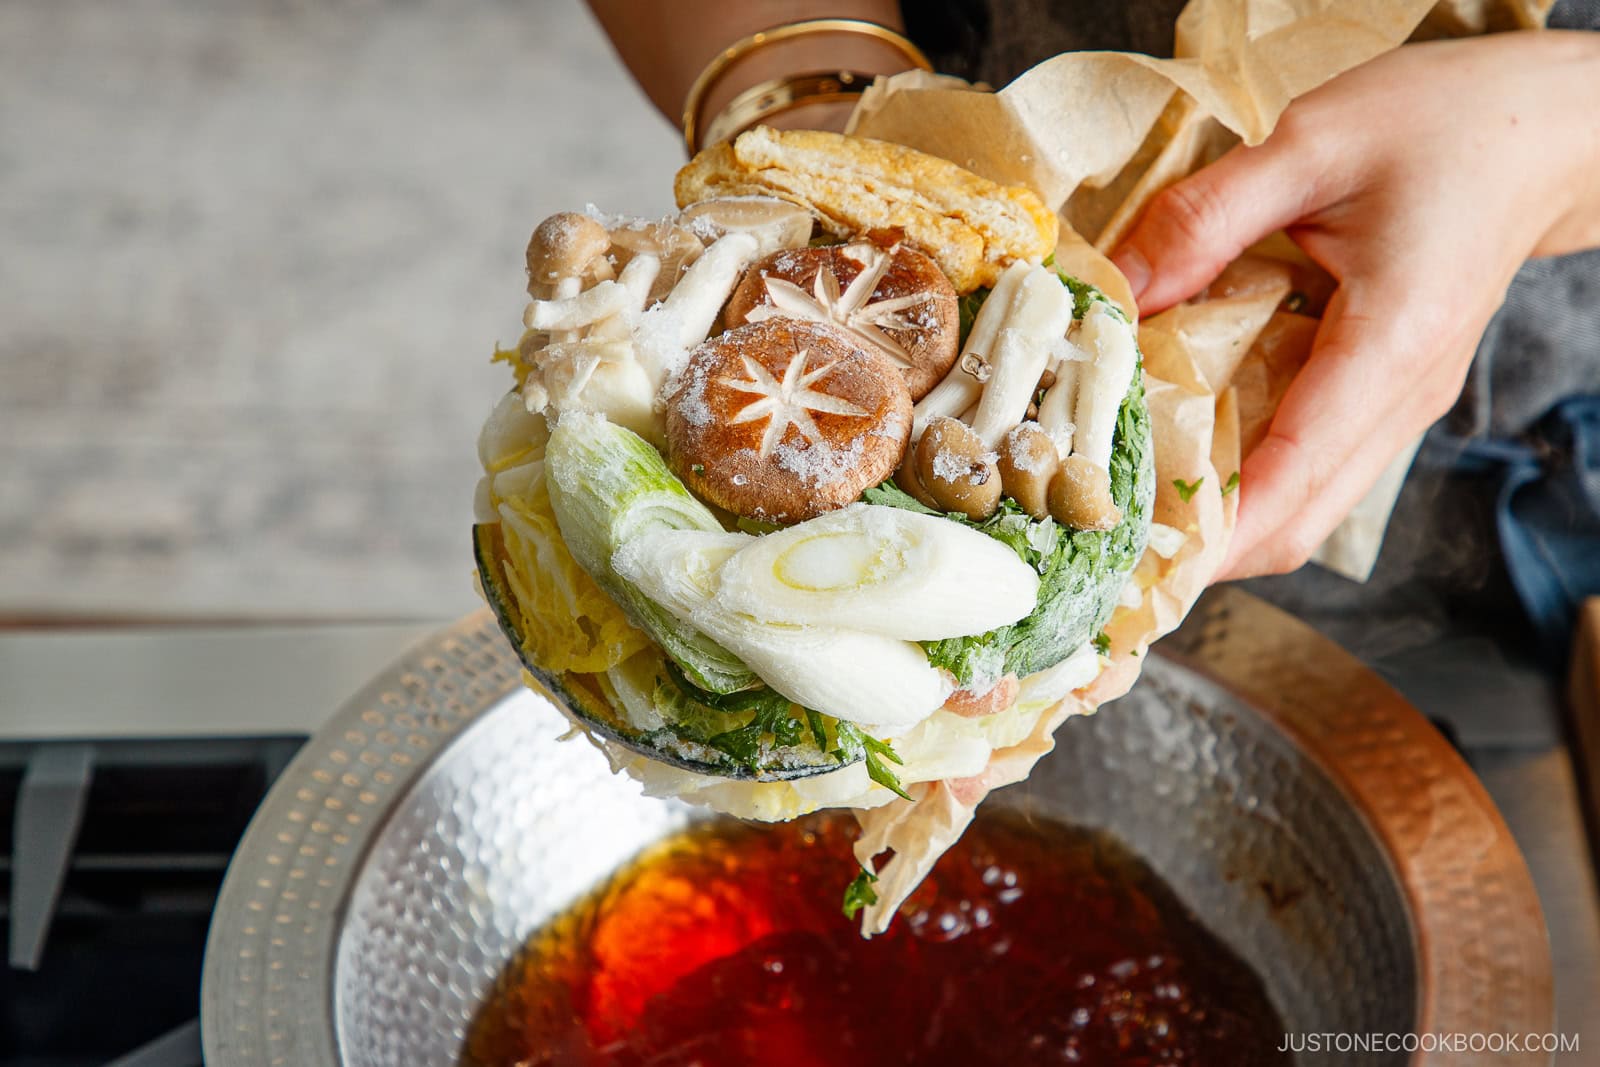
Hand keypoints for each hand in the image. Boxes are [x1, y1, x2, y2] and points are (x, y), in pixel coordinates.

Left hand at [1111, 31, 1599, 579]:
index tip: (1134, 554)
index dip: (1211, 530)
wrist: (1544, 129)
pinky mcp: (1384, 397)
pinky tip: (1181, 448)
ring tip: (1127, 501)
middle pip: (1296, 522)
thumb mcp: (1312, 142)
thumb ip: (1206, 218)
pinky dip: (1246, 477)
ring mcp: (1398, 406)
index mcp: (1391, 345)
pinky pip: (1310, 466)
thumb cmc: (1447, 124)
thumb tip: (1117, 293)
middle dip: (1203, 545)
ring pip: (1304, 506)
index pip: (1291, 474)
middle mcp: (1401, 398)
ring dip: (1221, 519)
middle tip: (1105, 534)